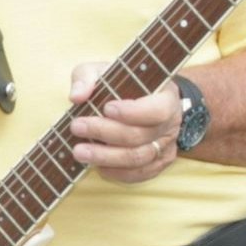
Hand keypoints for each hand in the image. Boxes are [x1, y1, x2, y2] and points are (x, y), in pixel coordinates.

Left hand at [64, 61, 182, 184]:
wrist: (144, 99)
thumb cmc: (123, 83)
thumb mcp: (104, 70)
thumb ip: (88, 77)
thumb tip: (76, 96)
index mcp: (166, 96)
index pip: (157, 110)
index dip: (133, 113)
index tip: (106, 108)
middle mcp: (170, 124)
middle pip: (140, 136)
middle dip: (106, 133)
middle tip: (77, 127)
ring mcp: (165, 146)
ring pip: (138, 158)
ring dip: (106, 157)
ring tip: (79, 152)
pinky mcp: (158, 163)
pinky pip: (139, 174)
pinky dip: (117, 172)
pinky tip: (97, 165)